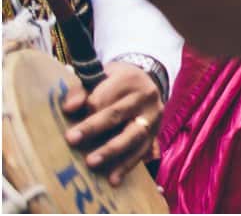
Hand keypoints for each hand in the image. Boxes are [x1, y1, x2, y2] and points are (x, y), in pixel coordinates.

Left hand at [60, 61, 163, 185]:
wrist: (145, 83)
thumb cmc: (114, 83)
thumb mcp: (99, 77)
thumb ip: (81, 90)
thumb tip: (70, 108)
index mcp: (129, 79)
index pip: (103, 97)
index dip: (85, 112)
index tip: (68, 128)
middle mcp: (145, 96)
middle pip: (117, 113)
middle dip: (94, 128)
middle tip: (72, 140)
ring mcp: (153, 116)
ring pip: (133, 135)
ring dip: (112, 151)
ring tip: (92, 163)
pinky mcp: (156, 133)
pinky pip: (142, 151)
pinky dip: (127, 165)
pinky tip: (113, 179)